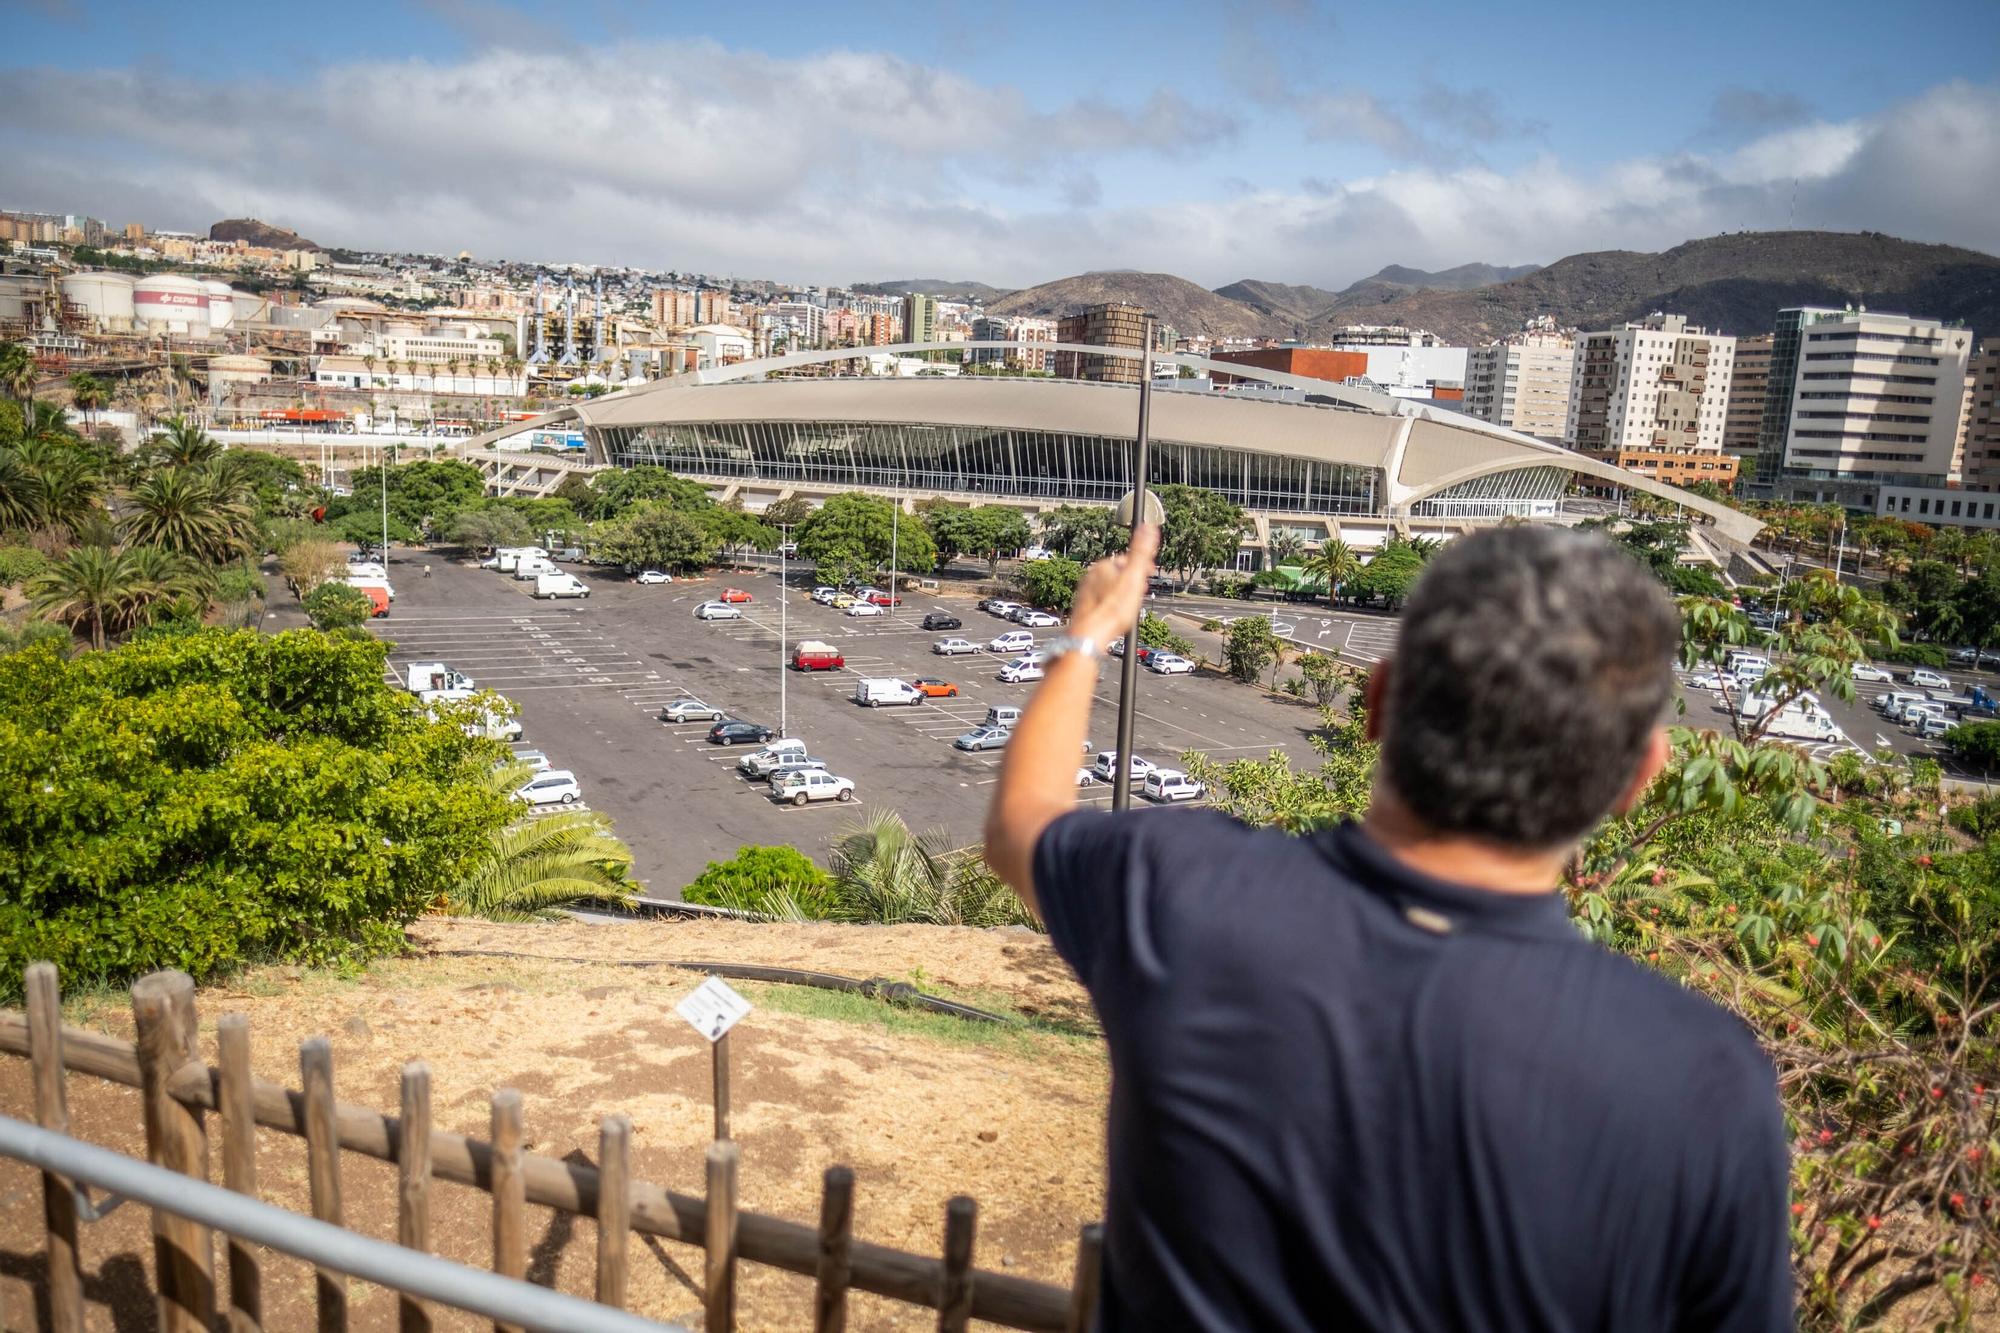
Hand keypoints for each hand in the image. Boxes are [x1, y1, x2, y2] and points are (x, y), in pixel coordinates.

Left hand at [1069, 524, 1159, 646]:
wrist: (1091, 634)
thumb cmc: (1113, 609)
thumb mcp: (1134, 577)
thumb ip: (1141, 552)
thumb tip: (1148, 527)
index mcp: (1103, 565)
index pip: (1127, 560)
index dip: (1141, 568)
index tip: (1150, 576)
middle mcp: (1091, 576)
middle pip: (1117, 574)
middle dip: (1130, 581)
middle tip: (1141, 592)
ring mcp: (1085, 592)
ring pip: (1108, 588)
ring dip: (1120, 594)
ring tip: (1129, 606)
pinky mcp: (1083, 607)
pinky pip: (1101, 601)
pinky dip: (1110, 605)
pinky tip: (1115, 615)